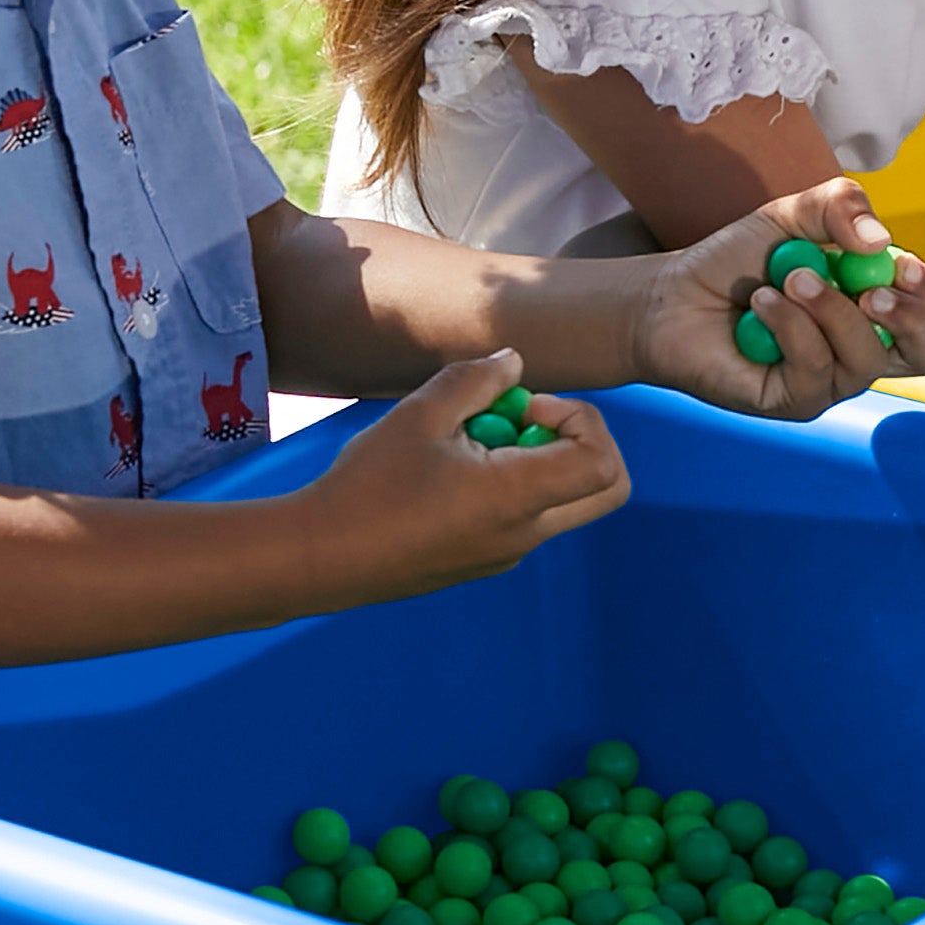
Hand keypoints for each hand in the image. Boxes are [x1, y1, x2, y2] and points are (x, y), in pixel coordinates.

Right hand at [301, 353, 632, 600]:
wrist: (320, 557)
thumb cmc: (367, 486)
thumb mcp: (420, 414)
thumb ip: (476, 380)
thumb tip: (513, 364)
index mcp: (518, 498)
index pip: (604, 462)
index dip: (581, 420)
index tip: (526, 408)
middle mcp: (526, 533)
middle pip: (604, 488)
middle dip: (578, 440)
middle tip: (519, 421)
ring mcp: (508, 553)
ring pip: (563, 499)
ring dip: (537, 459)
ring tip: (469, 441)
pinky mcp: (486, 560)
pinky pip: (527, 516)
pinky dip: (512, 483)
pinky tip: (450, 469)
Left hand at [618, 183, 924, 414]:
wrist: (672, 297)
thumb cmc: (735, 263)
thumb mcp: (791, 216)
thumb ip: (839, 206)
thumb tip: (881, 241)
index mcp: (872, 306)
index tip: (902, 264)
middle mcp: (860, 348)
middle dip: (910, 318)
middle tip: (871, 288)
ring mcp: (830, 380)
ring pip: (864, 358)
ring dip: (829, 308)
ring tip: (789, 277)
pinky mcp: (794, 401)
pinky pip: (815, 369)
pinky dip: (790, 325)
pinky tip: (761, 303)